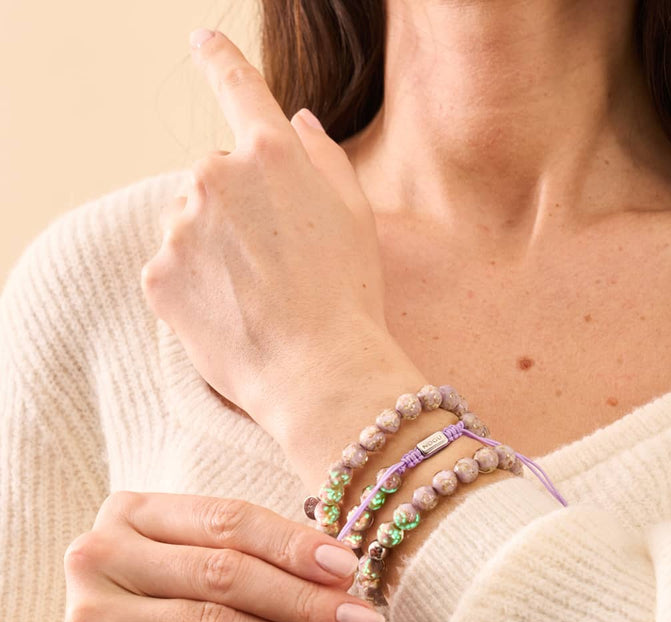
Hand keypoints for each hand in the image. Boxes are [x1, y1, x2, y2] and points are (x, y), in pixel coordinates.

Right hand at [50, 491, 383, 621]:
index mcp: (135, 513)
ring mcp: (88, 613)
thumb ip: (261, 566)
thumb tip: (343, 573)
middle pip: (226, 571)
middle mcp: (102, 553)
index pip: (229, 518)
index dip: (294, 543)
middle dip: (306, 601)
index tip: (350, 568)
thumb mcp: (212, 587)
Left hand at [142, 29, 392, 436]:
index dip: (220, 60)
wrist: (319, 373)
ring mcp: (181, 226)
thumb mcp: (356, 216)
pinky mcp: (159, 274)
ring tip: (255, 292)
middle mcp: (216, 176)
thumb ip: (323, 157)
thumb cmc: (348, 295)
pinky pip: (173, 266)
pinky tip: (232, 311)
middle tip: (274, 258)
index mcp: (270, 154)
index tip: (201, 42)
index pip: (239, 88)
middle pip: (213, 175)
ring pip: (190, 222)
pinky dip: (195, 284)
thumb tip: (298, 121)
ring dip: (213, 245)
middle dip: (236, 204)